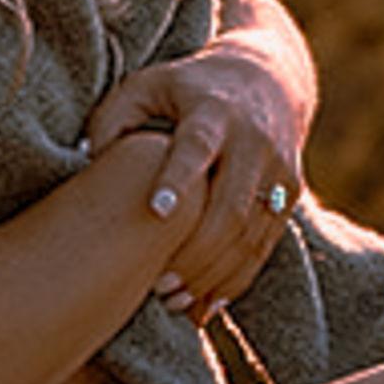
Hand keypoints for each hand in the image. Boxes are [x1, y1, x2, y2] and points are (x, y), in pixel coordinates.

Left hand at [86, 49, 301, 320]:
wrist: (266, 78)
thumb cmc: (184, 89)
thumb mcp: (145, 85)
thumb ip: (113, 119)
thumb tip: (91, 164)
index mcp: (212, 111)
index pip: (197, 146)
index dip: (178, 178)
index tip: (157, 211)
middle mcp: (253, 140)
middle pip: (230, 206)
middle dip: (194, 252)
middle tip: (157, 287)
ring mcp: (278, 168)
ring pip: (251, 234)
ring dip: (214, 275)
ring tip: (175, 304)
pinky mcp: (292, 191)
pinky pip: (266, 244)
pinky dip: (237, 279)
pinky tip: (206, 304)